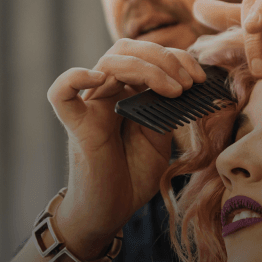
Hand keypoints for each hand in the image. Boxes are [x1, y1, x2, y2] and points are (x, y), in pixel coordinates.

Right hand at [47, 40, 206, 257]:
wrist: (108, 212)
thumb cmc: (131, 177)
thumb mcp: (159, 140)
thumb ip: (165, 112)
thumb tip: (184, 86)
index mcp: (127, 93)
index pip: (146, 55)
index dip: (176, 58)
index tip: (200, 78)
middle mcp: (106, 93)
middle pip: (126, 49)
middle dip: (163, 57)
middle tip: (189, 83)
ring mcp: (91, 107)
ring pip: (108, 63)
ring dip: (147, 68)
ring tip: (174, 90)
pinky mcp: (77, 127)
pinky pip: (61, 94)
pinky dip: (76, 78)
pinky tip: (100, 78)